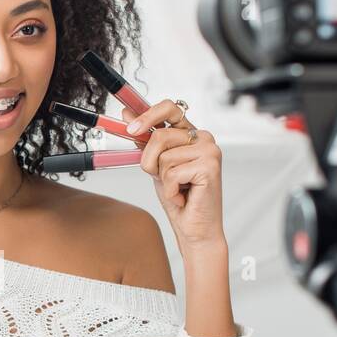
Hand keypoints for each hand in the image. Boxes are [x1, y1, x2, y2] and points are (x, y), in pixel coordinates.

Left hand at [123, 100, 225, 253]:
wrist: (194, 229)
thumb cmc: (178, 198)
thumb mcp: (156, 165)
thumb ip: (145, 139)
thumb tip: (127, 113)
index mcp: (191, 133)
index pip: (170, 108)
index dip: (148, 115)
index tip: (130, 128)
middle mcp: (204, 138)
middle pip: (160, 137)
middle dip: (150, 162)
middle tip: (161, 178)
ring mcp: (210, 151)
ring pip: (164, 157)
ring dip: (162, 178)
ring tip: (178, 188)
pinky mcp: (210, 167)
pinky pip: (171, 173)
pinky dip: (170, 189)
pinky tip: (183, 196)